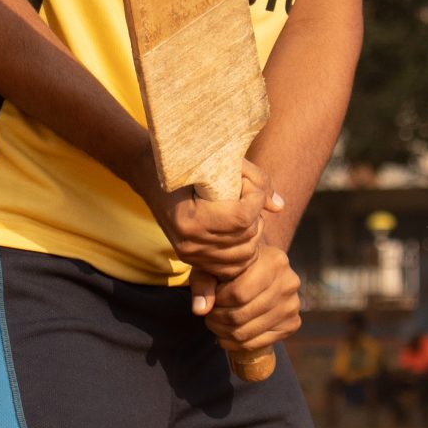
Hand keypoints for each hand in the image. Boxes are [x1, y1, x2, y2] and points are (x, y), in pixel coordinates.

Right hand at [136, 153, 278, 283]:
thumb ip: (256, 180)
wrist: (148, 174)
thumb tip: (279, 207)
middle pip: (246, 237)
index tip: (250, 184)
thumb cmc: (186, 160)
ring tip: (245, 214)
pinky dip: (244, 252)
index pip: (242, 218)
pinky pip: (231, 267)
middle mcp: (189, 243)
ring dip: (253, 234)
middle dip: (256, 215)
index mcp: (191, 219)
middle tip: (248, 196)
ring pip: (244, 256)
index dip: (256, 198)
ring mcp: (189, 254)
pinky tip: (241, 233)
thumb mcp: (220, 161)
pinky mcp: (191, 259)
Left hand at [198, 243, 301, 351]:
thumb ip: (203, 283)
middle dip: (217, 319)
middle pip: (241, 315)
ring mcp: (292, 306)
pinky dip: (235, 344)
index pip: (239, 293)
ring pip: (246, 333)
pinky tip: (226, 334)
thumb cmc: (234, 266)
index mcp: (274, 262)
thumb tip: (200, 310)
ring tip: (216, 322)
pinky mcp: (292, 324)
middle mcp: (289, 284)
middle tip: (209, 314)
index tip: (212, 297)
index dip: (218, 301)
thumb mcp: (215, 266)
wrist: (262, 268)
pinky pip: (257, 344)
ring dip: (223, 332)